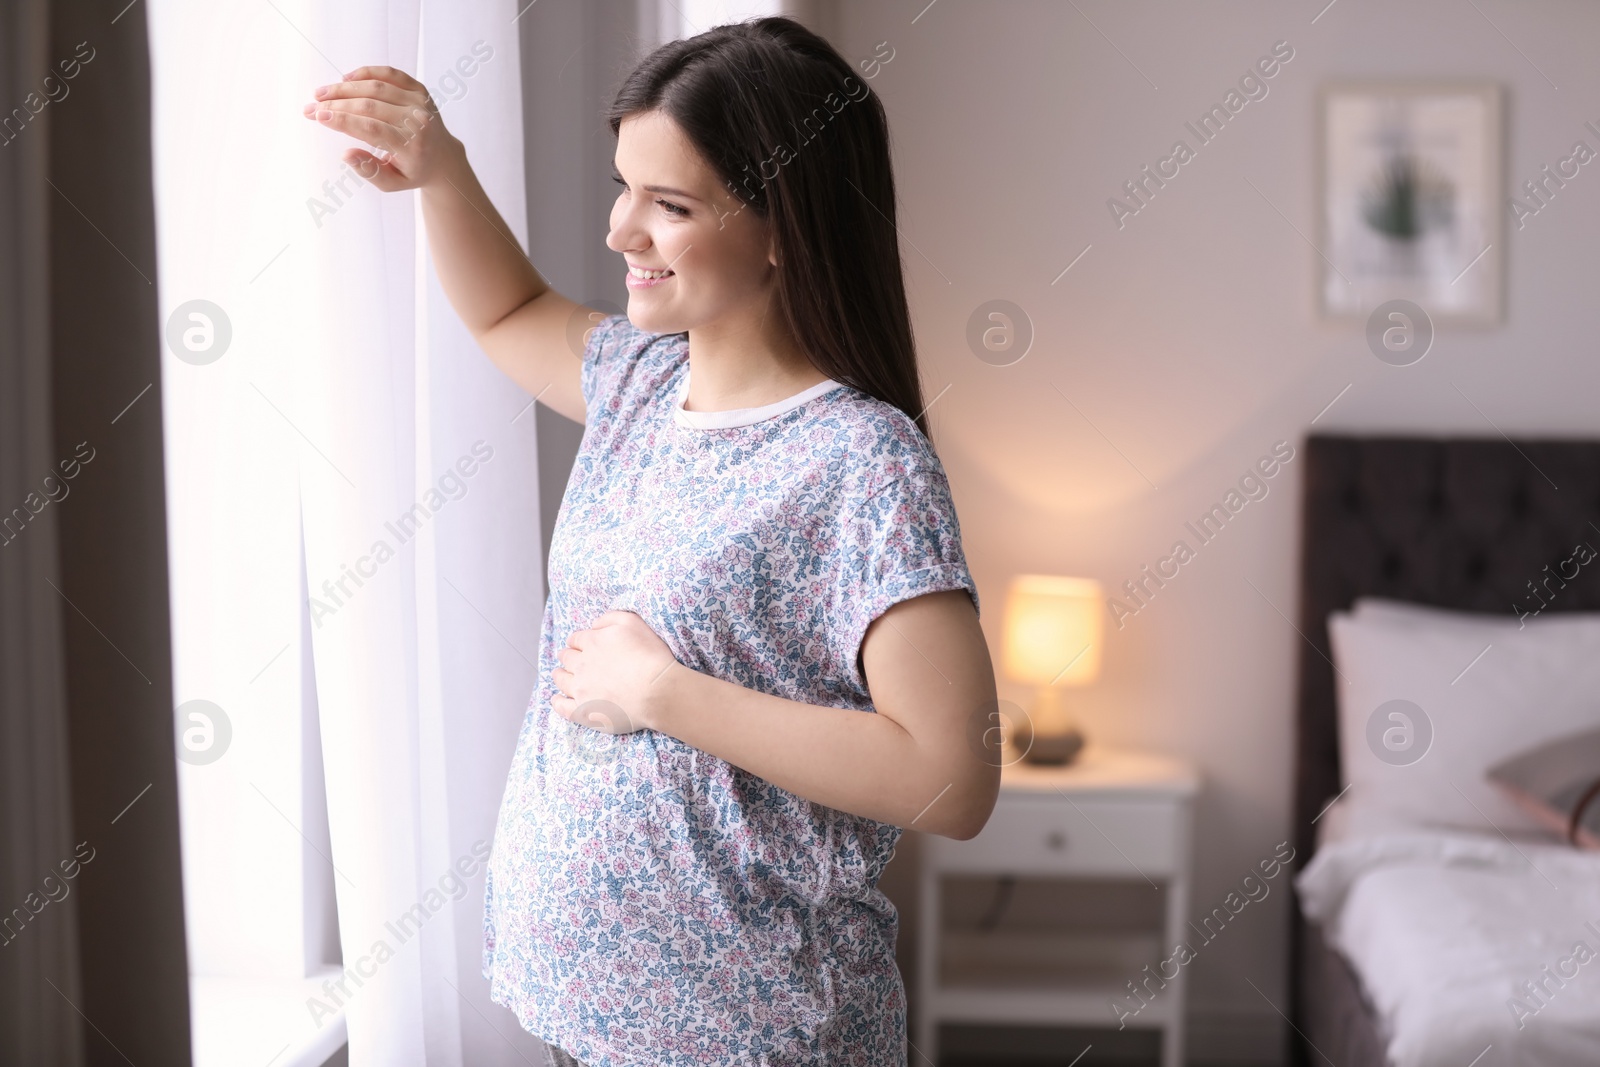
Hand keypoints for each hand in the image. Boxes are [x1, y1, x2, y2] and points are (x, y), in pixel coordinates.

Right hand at [303, 65, 460, 191]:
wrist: (443, 157)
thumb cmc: (413, 171)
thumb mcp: (392, 183)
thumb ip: (369, 172)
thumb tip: (346, 155)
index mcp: (412, 146)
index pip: (371, 129)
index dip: (342, 120)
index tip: (317, 115)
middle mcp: (418, 121)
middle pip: (369, 106)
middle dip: (335, 104)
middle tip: (311, 106)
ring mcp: (420, 102)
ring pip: (375, 87)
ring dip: (344, 88)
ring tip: (321, 93)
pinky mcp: (419, 89)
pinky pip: (389, 74)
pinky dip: (365, 73)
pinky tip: (345, 79)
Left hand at [551, 610, 681, 733]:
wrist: (657, 691)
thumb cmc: (650, 656)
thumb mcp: (632, 622)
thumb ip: (609, 618)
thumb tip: (593, 625)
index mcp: (592, 642)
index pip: (576, 639)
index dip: (578, 641)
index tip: (579, 644)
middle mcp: (582, 665)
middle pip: (567, 658)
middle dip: (567, 656)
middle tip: (569, 659)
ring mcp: (581, 689)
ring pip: (562, 680)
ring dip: (559, 675)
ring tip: (559, 675)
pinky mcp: (585, 711)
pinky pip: (563, 708)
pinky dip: (557, 702)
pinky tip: (556, 699)